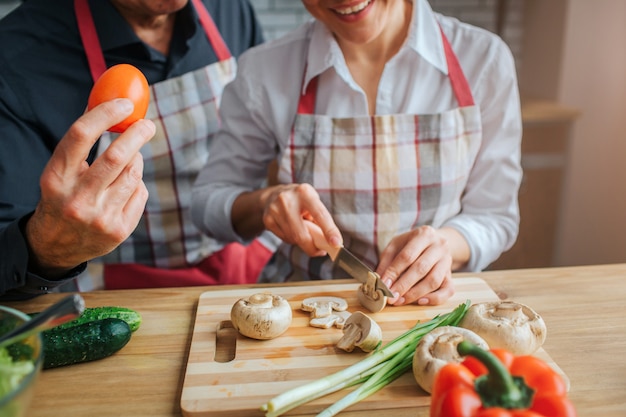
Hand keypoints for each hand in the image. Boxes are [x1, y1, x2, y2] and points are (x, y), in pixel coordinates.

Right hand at [25, 99, 155, 276]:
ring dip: (136, 161)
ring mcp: (100, 217)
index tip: (124, 104)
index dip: (105, 114)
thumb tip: (110, 105)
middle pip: (116, 156)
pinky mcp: (119, 230)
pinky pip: (140, 193)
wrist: (56, 246)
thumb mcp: (60, 172)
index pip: (81, 136)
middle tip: (147, 125)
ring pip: (133, 175)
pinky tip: (124, 188)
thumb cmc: (63, 197)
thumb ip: (82, 145)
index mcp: (56, 178)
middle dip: (137, 135)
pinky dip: (137, 184)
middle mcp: (77, 199)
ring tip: (130, 159)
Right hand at [262, 183, 341, 256]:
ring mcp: (275, 210)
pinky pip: (284, 239)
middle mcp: (287, 200)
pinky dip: (291, 239)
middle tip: (320, 251)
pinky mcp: (267, 220)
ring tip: (304, 231)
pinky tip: (291, 230)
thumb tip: (330, 242)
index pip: (320, 214)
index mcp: (304, 192)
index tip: (337, 243)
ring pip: (293, 238)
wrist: (273, 196)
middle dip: (313, 247)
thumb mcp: (313, 202)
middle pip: (302, 234)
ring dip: (302, 242)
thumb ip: (321, 219)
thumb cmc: (300, 201)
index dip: (329, 230)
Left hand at [377, 226, 455, 305]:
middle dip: (403, 285)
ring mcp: (447, 261)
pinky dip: (434, 299)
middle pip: (421, 269)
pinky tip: (420, 301)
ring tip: (400, 300)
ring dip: (415, 293)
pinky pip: (447, 290)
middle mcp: (440, 246)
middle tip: (391, 296)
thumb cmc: (412, 244)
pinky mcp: (451, 275)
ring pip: (433, 281)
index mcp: (424, 234)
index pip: (407, 255)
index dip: (394, 271)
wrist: (436, 242)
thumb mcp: (397, 245)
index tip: (384, 284)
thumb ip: (387, 261)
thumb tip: (379, 280)